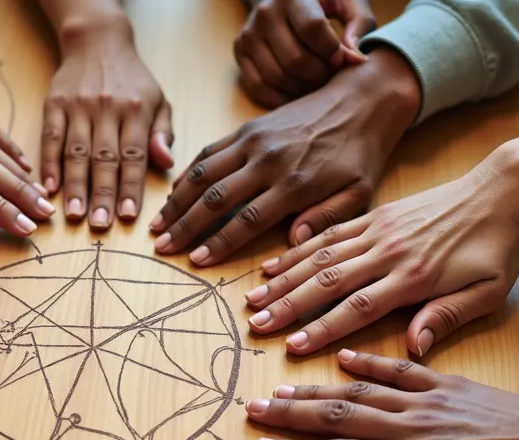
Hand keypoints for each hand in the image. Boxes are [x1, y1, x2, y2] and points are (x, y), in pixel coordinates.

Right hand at [43, 15, 173, 227]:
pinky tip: (49, 189)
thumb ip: (162, 133)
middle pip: (104, 159)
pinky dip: (49, 165)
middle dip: (101, 195)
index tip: (128, 216)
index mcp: (136, 110)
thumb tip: (166, 163)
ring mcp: (77, 106)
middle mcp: (106, 108)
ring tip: (75, 216)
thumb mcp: (159, 100)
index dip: (131, 187)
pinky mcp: (54, 104)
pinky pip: (50, 138)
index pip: (133, 156)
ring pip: (76, 152)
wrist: (97, 41)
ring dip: (75, 187)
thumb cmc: (132, 79)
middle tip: (99, 225)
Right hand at [151, 48, 419, 266]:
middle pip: (215, 198)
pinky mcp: (248, 127)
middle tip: (162, 247)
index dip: (218, 243)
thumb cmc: (361, 153)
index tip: (196, 261)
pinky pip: (209, 151)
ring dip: (177, 201)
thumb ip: (327, 219)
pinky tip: (174, 194)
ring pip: (203, 173)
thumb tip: (293, 242)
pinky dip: (188, 174)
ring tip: (157, 224)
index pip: (247, 219)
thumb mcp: (360, 192)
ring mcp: (253, 140)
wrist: (361, 99)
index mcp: (295, 182)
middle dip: (185, 226)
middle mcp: (268, 160)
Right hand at [235, 0, 376, 106]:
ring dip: (301, 89)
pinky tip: (296, 92)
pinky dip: (279, 98)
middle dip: (319, 75)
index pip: (312, 29)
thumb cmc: (323, 0)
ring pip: (276, 76)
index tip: (341, 58)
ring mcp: (248, 34)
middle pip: (294, 59)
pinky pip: (257, 86)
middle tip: (330, 75)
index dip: (332, 51)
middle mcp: (265, 13)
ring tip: (315, 82)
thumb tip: (354, 58)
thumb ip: (360, 24)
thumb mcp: (347, 1)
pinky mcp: (239, 51)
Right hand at [245, 155, 518, 355]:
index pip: (359, 307)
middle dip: (288, 305)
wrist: (504, 190)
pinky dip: (298, 250)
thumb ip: (447, 317)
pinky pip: (328, 235)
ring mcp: (377, 230)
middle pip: (328, 282)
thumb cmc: (499, 247)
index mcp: (414, 276)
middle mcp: (388, 252)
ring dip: (284, 279)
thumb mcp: (488, 291)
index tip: (293, 346)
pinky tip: (275, 263)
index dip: (324, 328)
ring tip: (253, 298)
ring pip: (320, 257)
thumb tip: (415, 349)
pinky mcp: (375, 215)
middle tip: (256, 324)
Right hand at [248, 350, 518, 439]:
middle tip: (254, 408)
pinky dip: (369, 362)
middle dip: (293, 414)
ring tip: (282, 385)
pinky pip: (401, 368)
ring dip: (318, 389)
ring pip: (361, 391)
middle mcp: (411, 423)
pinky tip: (345, 358)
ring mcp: (429, 399)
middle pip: (340, 416)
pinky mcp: (449, 385)